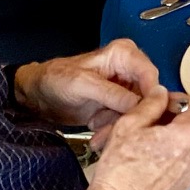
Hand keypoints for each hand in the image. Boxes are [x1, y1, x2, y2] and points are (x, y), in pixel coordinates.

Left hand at [16, 40, 160, 133]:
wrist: (38, 95)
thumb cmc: (56, 78)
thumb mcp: (83, 84)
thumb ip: (112, 93)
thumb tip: (139, 103)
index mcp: (124, 55)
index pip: (150, 75)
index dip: (150, 97)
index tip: (144, 115)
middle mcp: (128, 71)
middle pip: (146, 97)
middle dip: (131, 117)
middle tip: (116, 130)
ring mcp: (124, 90)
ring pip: (136, 113)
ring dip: (119, 126)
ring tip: (100, 134)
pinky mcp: (117, 106)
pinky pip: (125, 121)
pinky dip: (112, 130)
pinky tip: (98, 135)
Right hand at [78, 87, 189, 189]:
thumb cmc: (120, 167)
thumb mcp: (129, 124)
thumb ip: (150, 103)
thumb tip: (161, 93)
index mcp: (187, 134)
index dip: (176, 99)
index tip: (160, 102)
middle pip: (188, 126)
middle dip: (169, 121)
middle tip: (145, 123)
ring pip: (183, 146)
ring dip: (167, 140)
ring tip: (141, 144)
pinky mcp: (183, 188)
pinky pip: (181, 164)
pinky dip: (168, 159)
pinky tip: (146, 163)